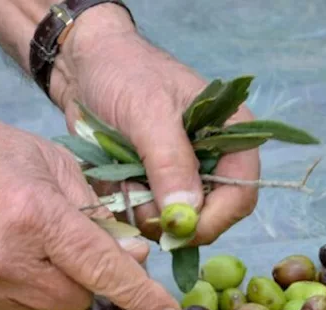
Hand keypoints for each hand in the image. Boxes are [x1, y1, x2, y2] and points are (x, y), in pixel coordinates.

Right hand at [0, 107, 183, 309]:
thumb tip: (132, 258)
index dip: (141, 295)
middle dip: (79, 281)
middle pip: (74, 301)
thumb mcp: (48, 162)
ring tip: (9, 246)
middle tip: (58, 249)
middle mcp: (2, 259)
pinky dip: (2, 292)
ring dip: (39, 288)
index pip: (102, 268)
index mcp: (35, 215)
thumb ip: (94, 211)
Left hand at [53, 10, 260, 244]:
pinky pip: (143, 213)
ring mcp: (180, 174)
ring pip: (171, 220)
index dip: (214, 219)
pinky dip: (125, 203)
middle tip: (136, 200)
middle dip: (170, 217)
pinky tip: (112, 176)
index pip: (241, 194)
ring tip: (119, 176)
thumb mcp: (148, 113)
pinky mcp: (152, 183)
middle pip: (208, 216)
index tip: (177, 229)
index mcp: (230, 135)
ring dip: (142, 209)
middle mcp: (212, 159)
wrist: (84, 63)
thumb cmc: (124, 72)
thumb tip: (188, 213)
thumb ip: (170, 162)